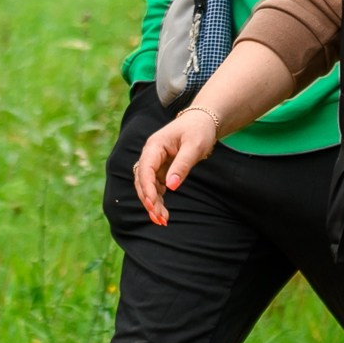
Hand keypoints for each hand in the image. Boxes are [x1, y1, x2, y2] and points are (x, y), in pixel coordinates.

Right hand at [132, 108, 221, 225]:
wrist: (201, 122)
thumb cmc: (198, 130)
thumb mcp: (194, 147)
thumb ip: (182, 166)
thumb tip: (171, 187)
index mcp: (154, 146)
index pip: (145, 169)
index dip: (147, 188)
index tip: (153, 205)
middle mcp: (150, 155)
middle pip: (142, 180)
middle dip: (148, 200)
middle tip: (159, 219)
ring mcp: (154, 162)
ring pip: (147, 186)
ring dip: (152, 203)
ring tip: (162, 221)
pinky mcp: (160, 169)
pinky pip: (155, 187)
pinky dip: (158, 200)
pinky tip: (163, 213)